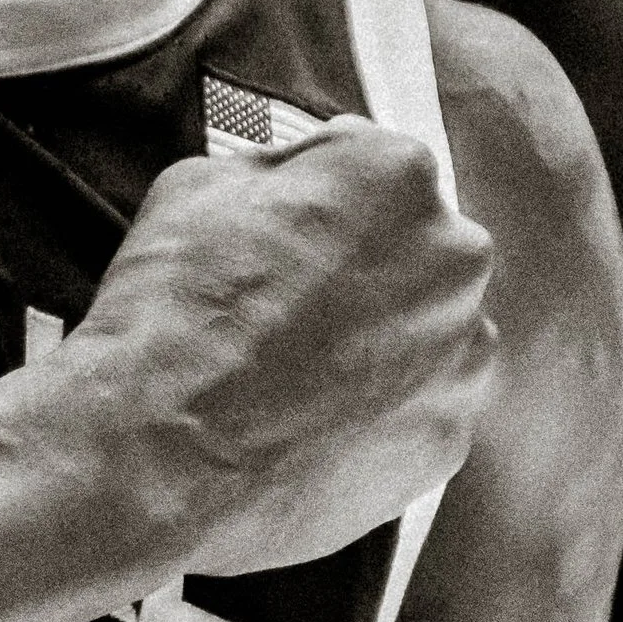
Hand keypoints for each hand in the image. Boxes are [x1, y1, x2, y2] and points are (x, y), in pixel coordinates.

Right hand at [64, 119, 496, 574]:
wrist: (161, 458)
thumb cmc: (172, 311)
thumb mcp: (196, 184)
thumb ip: (274, 171)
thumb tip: (292, 189)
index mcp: (395, 173)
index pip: (366, 163)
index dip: (313, 195)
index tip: (280, 228)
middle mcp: (453, 255)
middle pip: (413, 246)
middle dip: (360, 268)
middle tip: (287, 306)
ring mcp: (461, 355)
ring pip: (425, 331)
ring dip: (377, 342)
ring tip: (295, 374)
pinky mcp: (449, 437)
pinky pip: (419, 409)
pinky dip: (377, 414)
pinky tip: (309, 423)